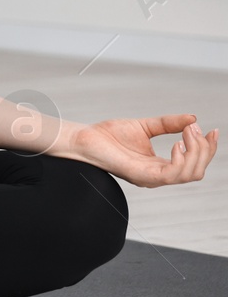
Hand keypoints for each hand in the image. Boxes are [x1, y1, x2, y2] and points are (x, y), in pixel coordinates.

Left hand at [70, 114, 217, 187]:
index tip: (212, 130)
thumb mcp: (145, 127)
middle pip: (197, 171)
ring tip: (188, 133)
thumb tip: (193, 119)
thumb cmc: (109, 136)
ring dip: (195, 152)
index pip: (194, 164)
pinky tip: (177, 143)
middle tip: (195, 129)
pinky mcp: (141, 176)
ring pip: (189, 174)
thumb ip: (168, 124)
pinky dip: (181, 159)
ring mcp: (150, 177)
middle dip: (204, 149)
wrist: (84, 138)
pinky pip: (171, 175)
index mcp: (160, 166)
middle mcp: (158, 175)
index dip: (208, 149)